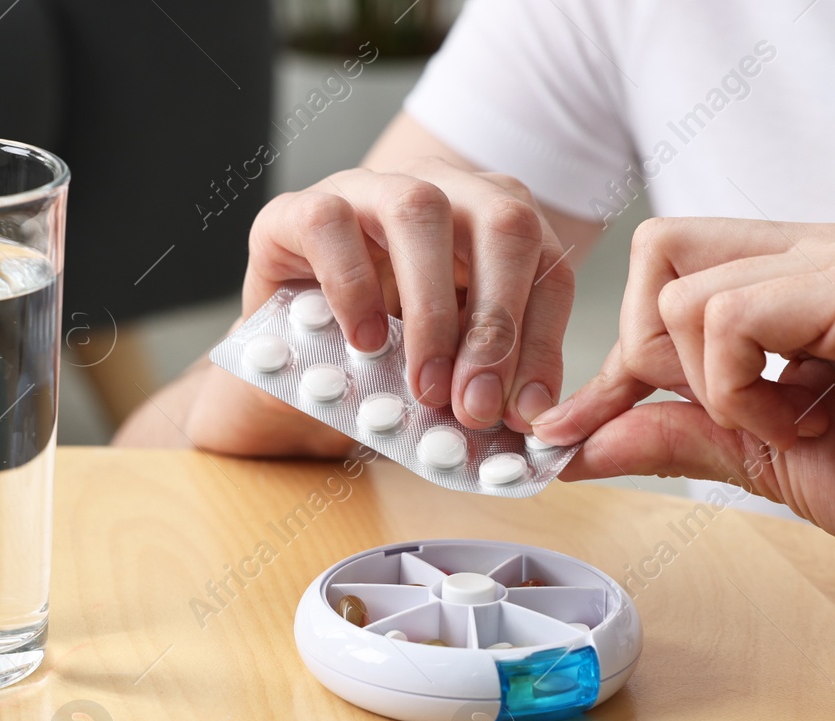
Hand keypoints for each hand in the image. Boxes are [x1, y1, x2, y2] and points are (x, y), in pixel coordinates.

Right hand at [187, 150, 583, 454]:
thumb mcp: (447, 373)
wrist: (287, 364)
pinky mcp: (297, 209)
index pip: (547, 264)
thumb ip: (488, 381)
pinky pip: (330, 225)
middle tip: (477, 405)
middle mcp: (442, 190)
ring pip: (420, 210)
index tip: (526, 413)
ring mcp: (368, 190)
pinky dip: (352, 286)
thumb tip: (531, 415)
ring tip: (425, 387)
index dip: (544, 340)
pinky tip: (363, 341)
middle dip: (498, 322)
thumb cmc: (376, 359)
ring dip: (431, 309)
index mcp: (493, 223)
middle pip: (502, 221)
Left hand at [539, 218, 834, 602]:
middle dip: (654, 356)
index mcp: (797, 271)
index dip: (619, 352)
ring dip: (713, 386)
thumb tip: (568, 440)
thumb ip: (667, 432)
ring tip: (789, 426)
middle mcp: (824, 247)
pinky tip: (810, 424)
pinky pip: (737, 319)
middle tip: (726, 416)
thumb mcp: (756, 456)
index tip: (591, 425)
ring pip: (686, 292)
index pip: (664, 261)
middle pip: (659, 253)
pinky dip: (745, 392)